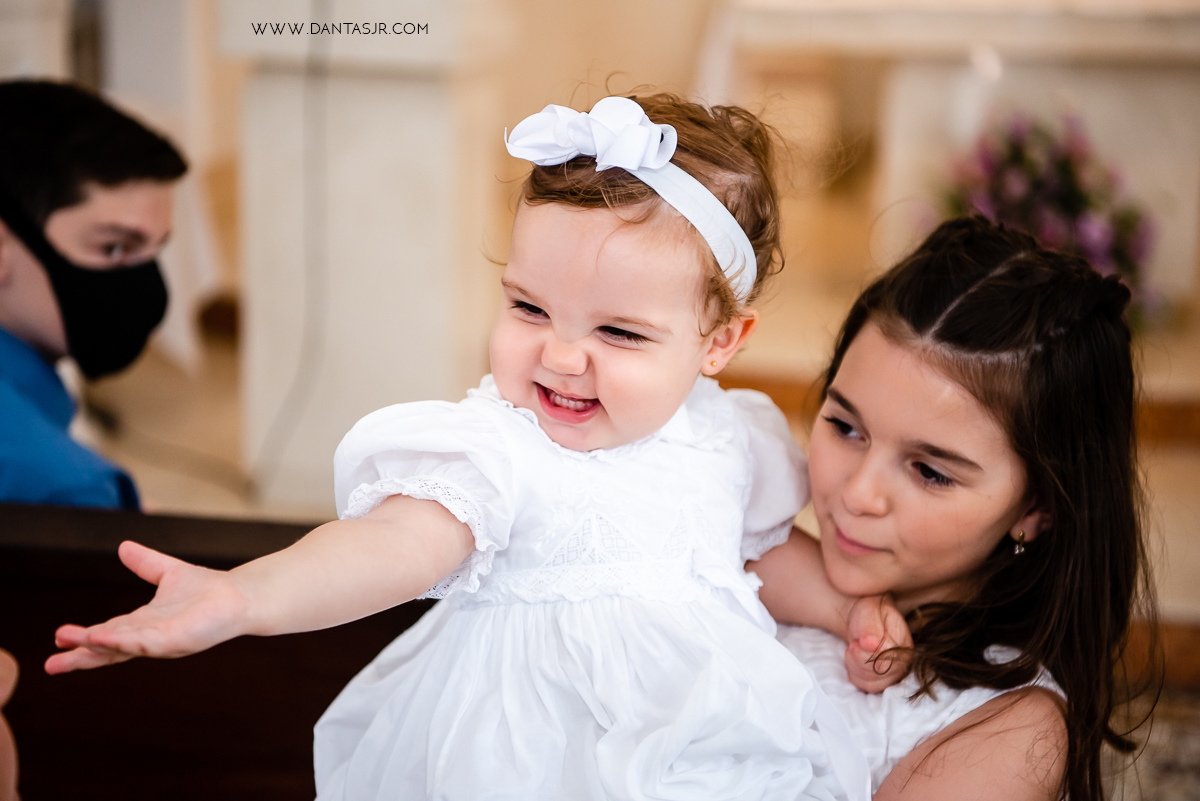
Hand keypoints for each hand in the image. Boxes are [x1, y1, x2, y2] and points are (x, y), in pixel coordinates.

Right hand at [45, 541, 248, 674]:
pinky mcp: (177, 640)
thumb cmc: (208, 589)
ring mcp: (162, 641)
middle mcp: (149, 636)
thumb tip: (123, 546)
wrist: (241, 596)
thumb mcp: (168, 572)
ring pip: (123, 648)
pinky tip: (105, 639)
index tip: (58, 640)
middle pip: (109, 649)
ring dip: (96, 648)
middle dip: (81, 656)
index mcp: (144, 623)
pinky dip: (124, 642)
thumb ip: (145, 564)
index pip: (107, 632)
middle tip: (50, 665)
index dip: (83, 638)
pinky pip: (146, 643)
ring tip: (70, 646)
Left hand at [844, 594, 911, 693]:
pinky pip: (865, 686)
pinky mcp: (882, 682)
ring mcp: (894, 674)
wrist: (867, 620)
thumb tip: (870, 644)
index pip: (888, 656)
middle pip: (880, 672)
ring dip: (855, 667)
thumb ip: (870, 627)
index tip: (857, 641)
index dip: (867, 652)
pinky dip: (855, 675)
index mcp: (904, 643)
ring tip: (853, 650)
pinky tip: (854, 661)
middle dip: (859, 659)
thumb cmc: (869, 614)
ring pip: (872, 683)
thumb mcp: (868, 611)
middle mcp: (904, 662)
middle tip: (853, 644)